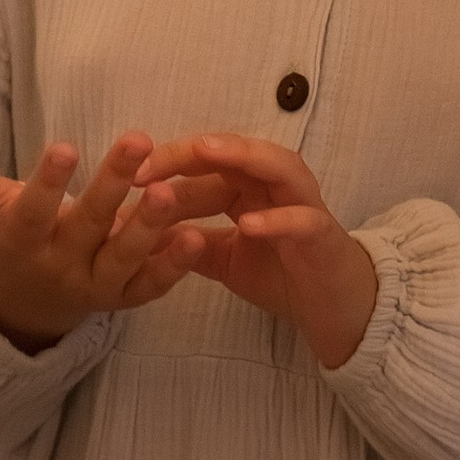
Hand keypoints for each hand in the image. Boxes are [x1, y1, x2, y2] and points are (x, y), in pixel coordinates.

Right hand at [0, 133, 220, 353]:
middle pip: (88, 226)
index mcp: (23, 241)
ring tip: (172, 191)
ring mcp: (94, 286)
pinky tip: (196, 237)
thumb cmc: (8, 239)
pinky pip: (150, 285)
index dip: (47, 182)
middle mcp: (60, 267)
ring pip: (124, 258)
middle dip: (112, 185)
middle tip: (137, 140)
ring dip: (149, 227)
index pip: (33, 211)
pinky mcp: (124, 298)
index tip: (63, 145)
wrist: (24, 307)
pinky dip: (174, 267)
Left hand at [137, 133, 377, 370]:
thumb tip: (137, 232)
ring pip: (276, 166)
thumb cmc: (279, 273)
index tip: (129, 175)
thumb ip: (187, 241)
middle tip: (151, 161)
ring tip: (206, 152)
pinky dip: (277, 218)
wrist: (330, 308)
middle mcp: (274, 185)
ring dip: (242, 155)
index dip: (168, 164)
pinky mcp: (323, 233)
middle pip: (234, 152)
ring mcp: (302, 204)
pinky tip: (248, 223)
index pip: (206, 162)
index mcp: (248, 186)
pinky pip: (302, 219)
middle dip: (192, 151)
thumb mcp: (222, 258)